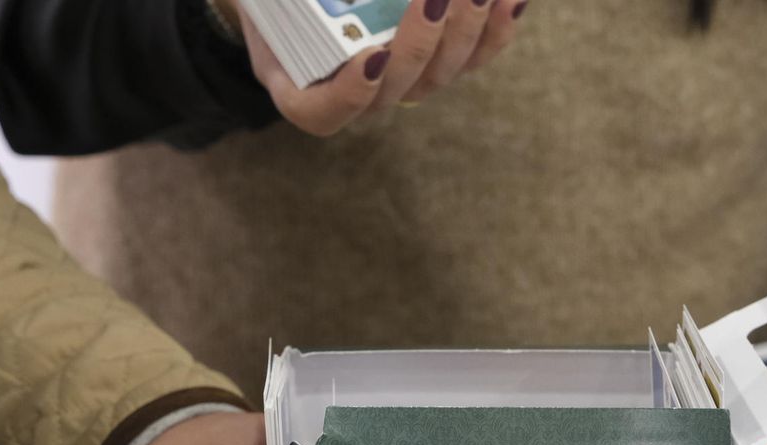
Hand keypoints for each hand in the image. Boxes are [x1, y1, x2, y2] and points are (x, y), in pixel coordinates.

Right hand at [231, 0, 525, 136]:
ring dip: (467, 29)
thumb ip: (290, 3)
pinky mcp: (440, 66)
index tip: (371, 56)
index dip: (353, 92)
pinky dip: (496, 29)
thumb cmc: (282, 7)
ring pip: (442, 73)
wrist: (301, 6)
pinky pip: (473, 57)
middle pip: (399, 85)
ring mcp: (405, 86)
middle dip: (423, 39)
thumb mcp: (271, 6)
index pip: (328, 112)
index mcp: (305, 96)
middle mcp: (360, 100)